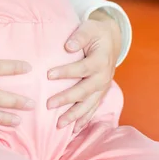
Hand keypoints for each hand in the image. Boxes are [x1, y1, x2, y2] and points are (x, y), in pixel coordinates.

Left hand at [47, 10, 120, 129]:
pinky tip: (73, 130)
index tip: (48, 75)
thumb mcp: (89, 29)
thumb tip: (69, 46)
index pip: (82, 68)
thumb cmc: (95, 34)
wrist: (111, 40)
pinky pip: (92, 109)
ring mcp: (103, 88)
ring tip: (59, 124)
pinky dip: (84, 120)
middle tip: (48, 105)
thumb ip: (79, 37)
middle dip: (66, 99)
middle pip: (84, 91)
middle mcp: (103, 77)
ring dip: (74, 116)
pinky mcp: (100, 94)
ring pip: (89, 105)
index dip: (66, 72)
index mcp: (100, 61)